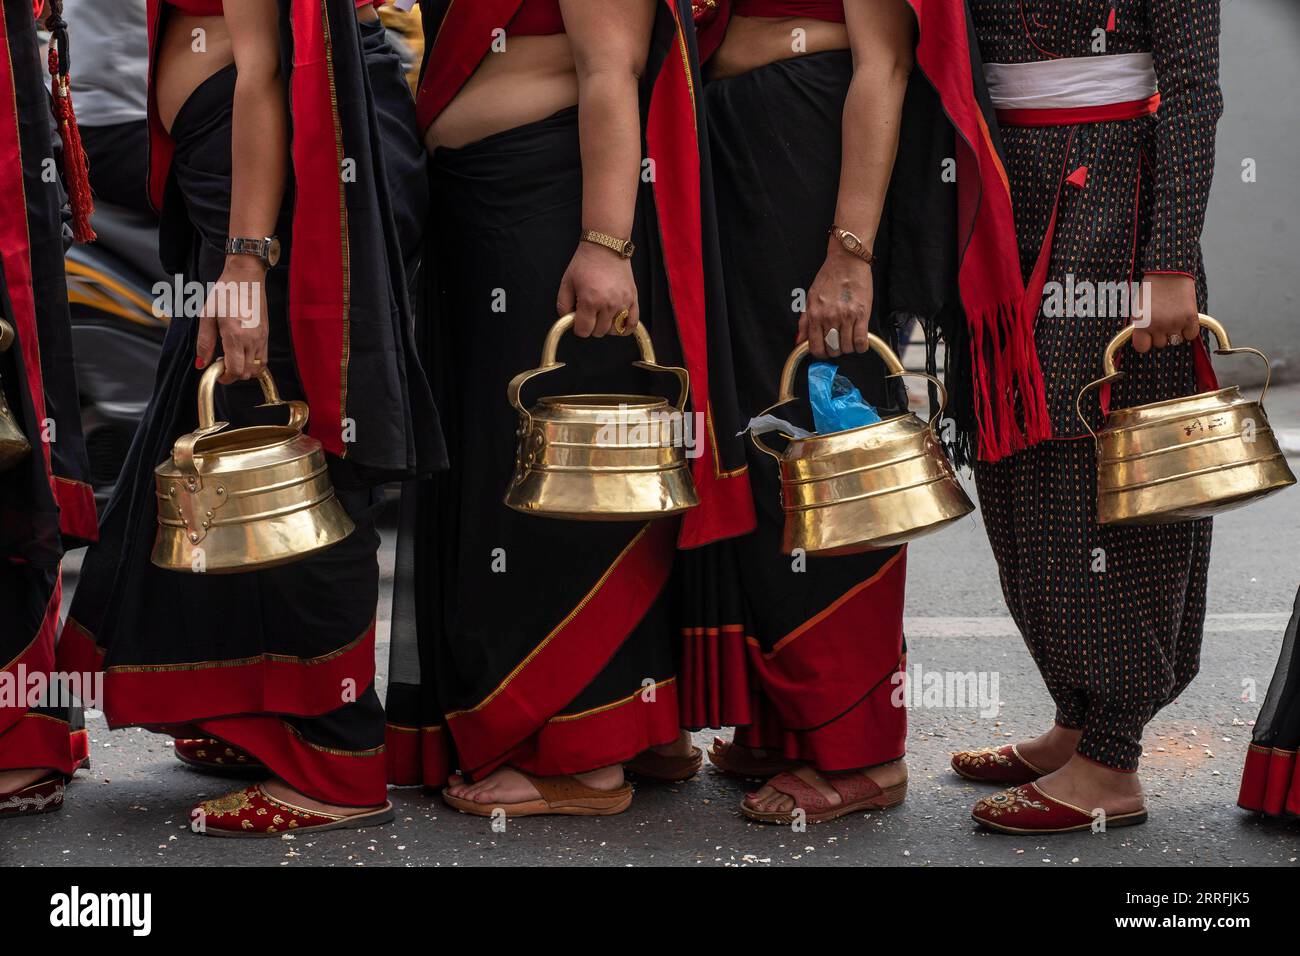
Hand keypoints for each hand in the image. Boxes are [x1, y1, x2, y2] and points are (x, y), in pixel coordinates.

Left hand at [196, 257, 270, 383]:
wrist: (246, 277)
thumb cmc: (225, 292)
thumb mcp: (207, 315)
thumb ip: (204, 342)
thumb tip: (201, 364)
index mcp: (235, 335)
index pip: (235, 370)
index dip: (224, 377)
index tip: (215, 372)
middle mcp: (252, 340)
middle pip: (246, 373)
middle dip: (232, 374)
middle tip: (220, 362)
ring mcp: (262, 338)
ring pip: (256, 369)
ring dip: (244, 370)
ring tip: (232, 357)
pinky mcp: (266, 336)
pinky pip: (263, 360)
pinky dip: (253, 363)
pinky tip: (242, 353)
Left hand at [557, 242, 638, 337]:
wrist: (606, 245)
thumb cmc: (585, 263)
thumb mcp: (566, 282)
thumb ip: (563, 305)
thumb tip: (568, 321)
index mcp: (590, 301)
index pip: (584, 331)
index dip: (578, 326)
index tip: (578, 317)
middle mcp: (608, 305)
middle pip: (598, 332)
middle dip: (591, 325)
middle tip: (589, 311)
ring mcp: (623, 303)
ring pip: (613, 330)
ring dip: (606, 325)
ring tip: (601, 313)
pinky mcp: (633, 299)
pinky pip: (632, 324)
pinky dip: (624, 327)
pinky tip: (617, 322)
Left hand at [798, 241, 874, 358]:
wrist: (847, 261)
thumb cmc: (829, 277)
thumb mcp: (810, 298)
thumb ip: (804, 321)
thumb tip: (799, 341)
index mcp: (816, 315)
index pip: (815, 347)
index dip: (820, 353)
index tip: (825, 351)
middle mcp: (830, 318)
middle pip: (832, 349)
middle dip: (835, 350)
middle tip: (837, 343)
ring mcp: (847, 316)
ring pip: (847, 347)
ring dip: (848, 348)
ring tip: (848, 339)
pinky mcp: (862, 314)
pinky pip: (861, 341)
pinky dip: (861, 346)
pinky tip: (859, 341)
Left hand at [1131, 273, 1199, 353]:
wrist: (1168, 272)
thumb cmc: (1151, 289)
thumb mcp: (1138, 308)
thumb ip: (1141, 325)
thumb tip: (1145, 341)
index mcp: (1141, 323)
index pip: (1142, 347)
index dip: (1146, 342)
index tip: (1148, 336)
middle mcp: (1157, 325)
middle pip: (1161, 344)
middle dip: (1161, 334)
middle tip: (1163, 320)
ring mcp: (1175, 322)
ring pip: (1176, 340)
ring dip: (1176, 332)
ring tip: (1173, 318)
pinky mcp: (1191, 318)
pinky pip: (1191, 335)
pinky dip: (1189, 329)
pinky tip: (1185, 318)